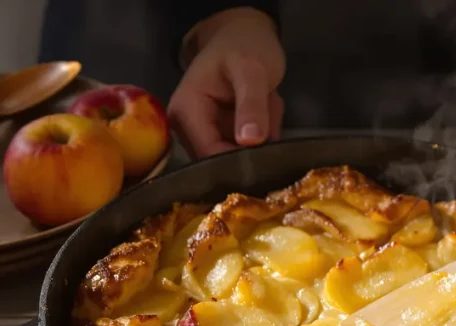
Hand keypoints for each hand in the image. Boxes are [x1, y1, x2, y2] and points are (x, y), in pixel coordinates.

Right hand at [168, 8, 284, 158]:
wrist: (244, 34)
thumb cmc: (244, 46)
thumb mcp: (252, 71)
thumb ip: (251, 105)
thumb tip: (248, 142)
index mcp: (186, 113)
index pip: (210, 156)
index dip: (240, 162)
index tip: (269, 155)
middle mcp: (187, 128)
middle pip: (225, 160)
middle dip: (255, 145)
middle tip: (270, 113)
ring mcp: (204, 133)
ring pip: (242, 154)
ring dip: (264, 136)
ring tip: (267, 104)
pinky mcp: (221, 134)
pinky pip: (250, 146)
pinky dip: (266, 132)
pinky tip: (267, 108)